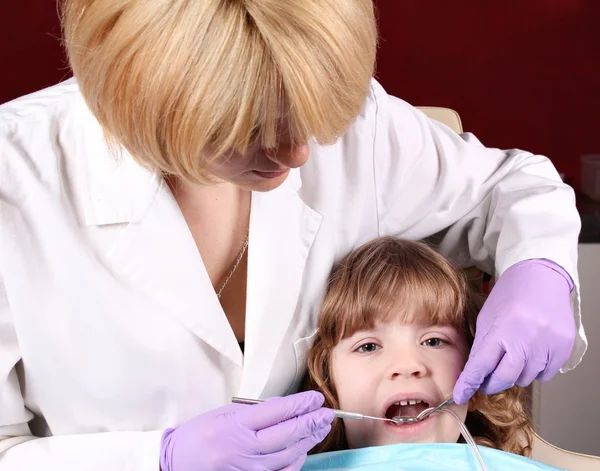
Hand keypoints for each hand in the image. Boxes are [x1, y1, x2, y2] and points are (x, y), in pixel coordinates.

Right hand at [160, 391, 333, 470]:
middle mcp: (241, 449)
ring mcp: (246, 470)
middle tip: (327, 414)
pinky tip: (302, 451)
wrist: (174, 464)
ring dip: (307, 441)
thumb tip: (284, 407)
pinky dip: (294, 462)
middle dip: (311, 422)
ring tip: (320, 429)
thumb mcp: (222, 415)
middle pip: (287, 434)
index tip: (316, 399)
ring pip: (288, 456)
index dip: (301, 404)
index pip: (277, 412)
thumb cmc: (197, 436)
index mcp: (234, 426)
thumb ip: (253, 412)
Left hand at [454, 259, 574, 403]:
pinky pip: (545, 374)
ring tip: (512, 354)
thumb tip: (475, 374)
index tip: (460, 395)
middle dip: (491, 383)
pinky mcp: (563, 347)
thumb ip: (483, 347)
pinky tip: (530, 353)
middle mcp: (527, 338)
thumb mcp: (487, 318)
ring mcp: (548, 344)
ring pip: (526, 378)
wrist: (539, 277)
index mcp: (502, 328)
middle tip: (485, 381)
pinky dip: (535, 369)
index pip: (481, 365)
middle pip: (505, 378)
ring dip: (514, 373)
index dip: (469, 383)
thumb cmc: (510, 295)